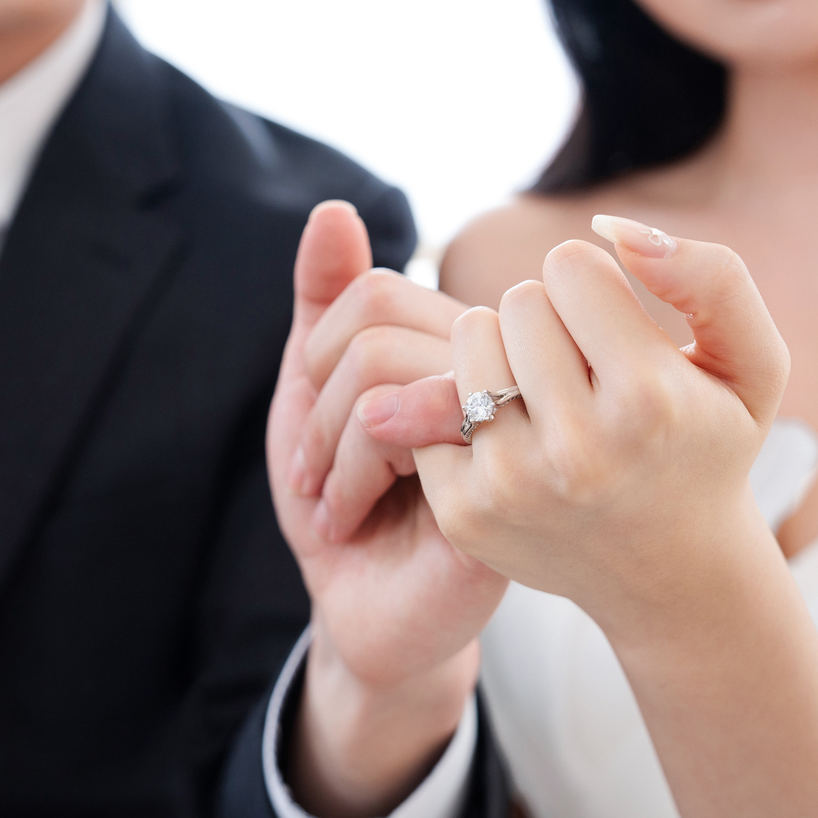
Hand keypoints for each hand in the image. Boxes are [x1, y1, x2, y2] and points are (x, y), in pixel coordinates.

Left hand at [266, 202, 506, 817]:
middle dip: (317, 408)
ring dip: (328, 448)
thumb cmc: (347, 500)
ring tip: (330, 499)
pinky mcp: (499, 487)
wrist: (366, 609)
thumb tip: (332, 208)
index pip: (375, 289)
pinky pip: (405, 436)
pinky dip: (346, 480)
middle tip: (313, 473)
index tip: (313, 423)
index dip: (320, 352)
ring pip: (385, 375)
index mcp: (457, 347)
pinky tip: (350, 522)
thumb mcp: (316, 395)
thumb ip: (325, 305)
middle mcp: (494, 377)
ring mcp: (505, 430)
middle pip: (377, 329)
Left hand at [369, 219, 788, 640]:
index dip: (594, 290)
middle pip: (518, 301)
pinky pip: (431, 398)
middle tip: (583, 373)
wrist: (669, 572)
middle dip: (549, 321)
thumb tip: (612, 229)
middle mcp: (578, 450)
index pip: (568, 268)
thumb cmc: (705, 447)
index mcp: (650, 402)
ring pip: (469, 338)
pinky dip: (464, 403)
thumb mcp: (750, 364)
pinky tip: (511, 436)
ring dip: (502, 352)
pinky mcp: (463, 509)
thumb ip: (712, 279)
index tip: (615, 334)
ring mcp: (512, 485)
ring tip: (546, 396)